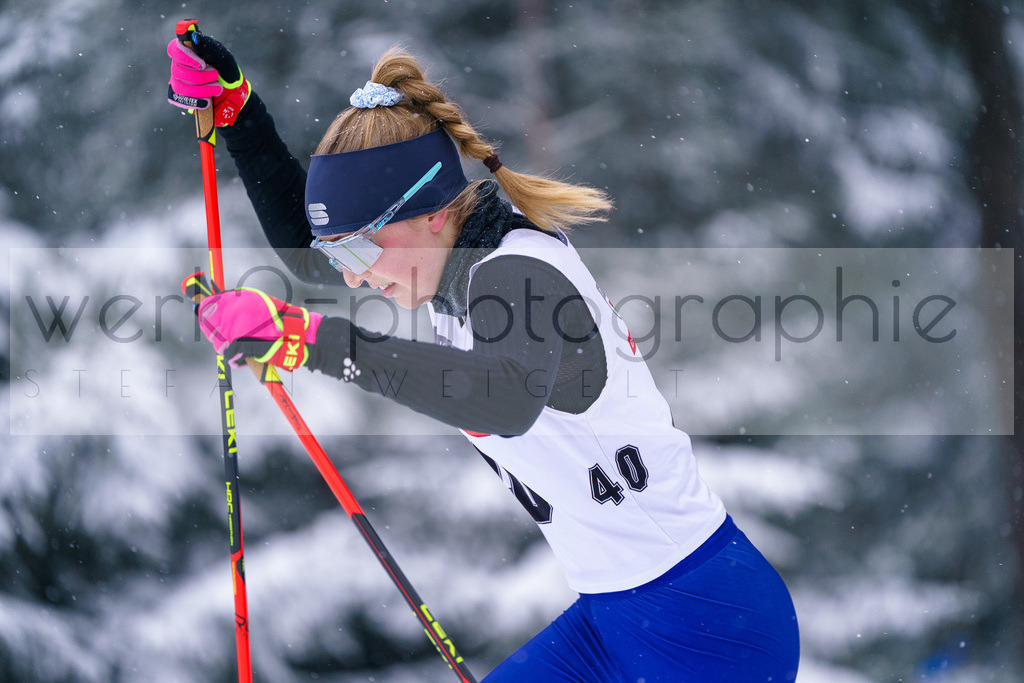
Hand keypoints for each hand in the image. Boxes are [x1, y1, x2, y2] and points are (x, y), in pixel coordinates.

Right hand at [167, 21, 251, 126]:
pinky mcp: (182, 97)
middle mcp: (179, 66)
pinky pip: (178, 100)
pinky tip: (206, 102)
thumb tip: (193, 37)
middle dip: (201, 76)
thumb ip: (208, 45)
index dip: (185, 57)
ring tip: (218, 89)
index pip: (174, 50)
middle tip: (217, 75)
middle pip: (177, 70)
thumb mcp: (223, 56)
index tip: (202, 64)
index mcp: (187, 52)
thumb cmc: (226, 70)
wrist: (234, 93)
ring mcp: (179, 81)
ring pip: (180, 86)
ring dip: (201, 90)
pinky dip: (194, 102)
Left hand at [183, 274, 321, 370]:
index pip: (209, 305)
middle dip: (214, 335)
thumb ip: (243, 308)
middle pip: (210, 325)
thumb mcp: (263, 306)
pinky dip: (233, 360)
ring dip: (224, 349)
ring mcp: (238, 325)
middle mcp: (237, 309)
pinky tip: (239, 362)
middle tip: (222, 341)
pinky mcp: (241, 342)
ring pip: (218, 342)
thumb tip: (220, 316)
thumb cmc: (284, 324)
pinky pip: (228, 354)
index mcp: (241, 297)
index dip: (205, 315)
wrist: (300, 335)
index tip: (205, 322)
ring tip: (234, 353)